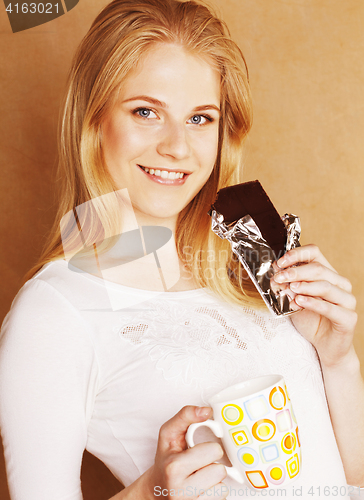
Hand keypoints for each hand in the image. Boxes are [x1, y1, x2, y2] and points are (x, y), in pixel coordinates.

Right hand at [145, 406, 227, 498]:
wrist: (157, 489)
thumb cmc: (166, 459)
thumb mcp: (169, 433)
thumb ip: (186, 416)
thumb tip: (206, 411)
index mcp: (174, 467)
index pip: (214, 451)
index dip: (209, 448)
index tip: (197, 450)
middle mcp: (181, 490)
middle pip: (220, 471)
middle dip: (212, 464)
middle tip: (198, 464)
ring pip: (223, 487)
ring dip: (214, 480)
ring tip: (199, 476)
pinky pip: (221, 498)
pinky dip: (214, 492)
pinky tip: (202, 488)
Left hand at [273, 244, 357, 367]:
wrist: (325, 347)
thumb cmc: (311, 320)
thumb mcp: (294, 300)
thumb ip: (287, 286)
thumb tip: (275, 272)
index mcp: (327, 274)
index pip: (314, 253)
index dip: (296, 254)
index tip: (280, 262)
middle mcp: (340, 284)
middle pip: (319, 269)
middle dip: (296, 272)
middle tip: (279, 277)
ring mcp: (347, 300)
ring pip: (326, 286)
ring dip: (305, 286)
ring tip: (290, 288)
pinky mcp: (348, 318)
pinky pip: (330, 308)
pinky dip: (313, 303)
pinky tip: (299, 301)